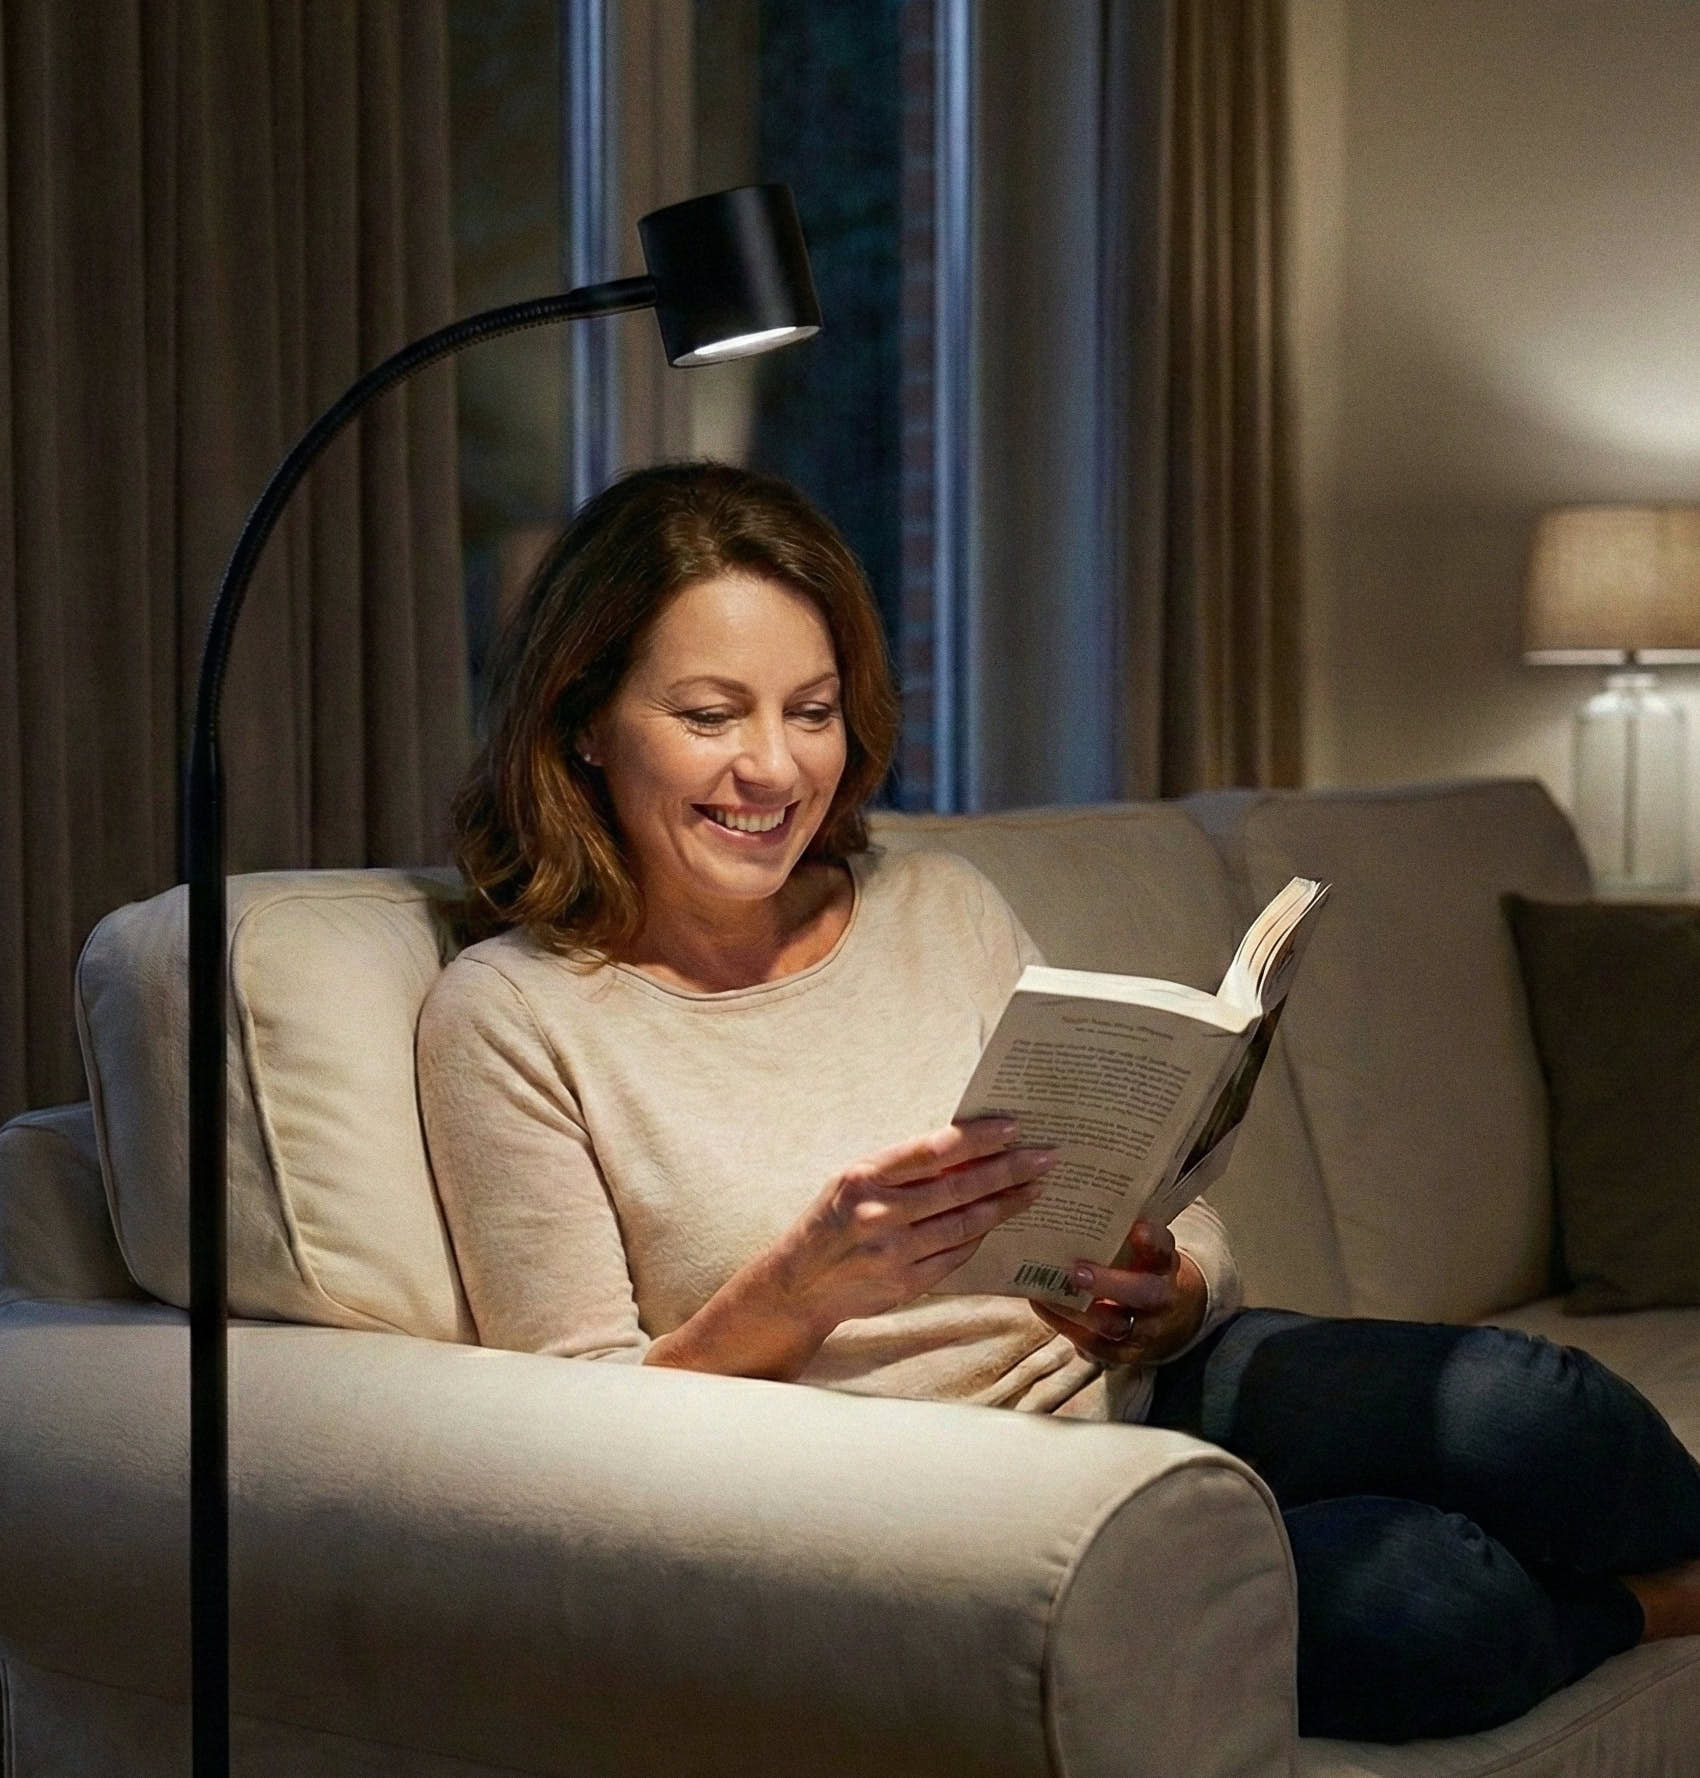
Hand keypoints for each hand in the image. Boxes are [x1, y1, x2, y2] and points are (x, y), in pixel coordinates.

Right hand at [646, 1119, 1055, 1378]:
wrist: (798, 1286)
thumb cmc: (830, 1222)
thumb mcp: (852, 1182)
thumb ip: (901, 1169)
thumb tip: (964, 1150)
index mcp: (863, 1177)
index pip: (932, 1151)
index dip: (977, 1138)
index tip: (1013, 1127)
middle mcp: (879, 1215)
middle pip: (959, 1188)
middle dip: (1008, 1170)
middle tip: (1045, 1157)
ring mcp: (894, 1253)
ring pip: (965, 1224)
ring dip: (1006, 1204)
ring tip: (1035, 1188)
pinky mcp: (907, 1284)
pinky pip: (957, 1256)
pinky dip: (981, 1235)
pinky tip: (1001, 1220)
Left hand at [1029, 1219, 1207, 1367]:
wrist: (1171, 1317)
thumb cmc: (1142, 1267)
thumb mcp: (1141, 1247)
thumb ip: (1119, 1228)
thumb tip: (1070, 1192)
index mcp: (1164, 1263)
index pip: (1163, 1249)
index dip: (1151, 1240)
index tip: (1136, 1228)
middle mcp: (1160, 1297)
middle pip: (1143, 1293)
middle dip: (1110, 1284)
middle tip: (1076, 1271)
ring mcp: (1144, 1329)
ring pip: (1113, 1325)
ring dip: (1076, 1310)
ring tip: (1043, 1291)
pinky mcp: (1123, 1353)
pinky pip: (1093, 1344)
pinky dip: (1065, 1325)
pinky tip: (1042, 1304)